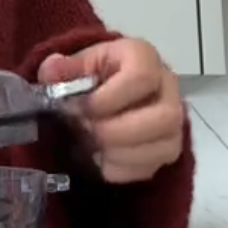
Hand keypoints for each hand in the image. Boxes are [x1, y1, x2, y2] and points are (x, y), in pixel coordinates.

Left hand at [37, 37, 184, 183]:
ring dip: (118, 153)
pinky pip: (150, 169)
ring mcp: (174, 122)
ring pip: (164, 148)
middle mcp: (168, 88)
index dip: (107, 98)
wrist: (105, 93)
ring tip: (91, 144)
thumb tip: (53, 67)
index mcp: (144, 57)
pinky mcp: (168, 150)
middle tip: (86, 130)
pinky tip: (99, 158)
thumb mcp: (75, 65)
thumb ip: (63, 69)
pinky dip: (118, 169)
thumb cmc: (92, 75)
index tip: (80, 108)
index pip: (141, 77)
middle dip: (117, 131)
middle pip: (165, 117)